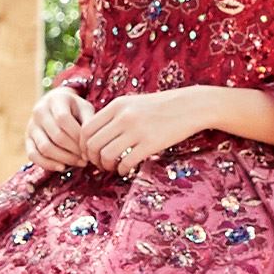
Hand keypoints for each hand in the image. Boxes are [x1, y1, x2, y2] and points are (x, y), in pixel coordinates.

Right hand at [25, 84, 95, 173]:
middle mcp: (39, 111)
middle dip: (74, 150)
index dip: (78, 136)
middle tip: (86, 159)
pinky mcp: (27, 139)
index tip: (90, 147)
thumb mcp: (85, 108)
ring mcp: (31, 126)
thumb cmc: (75, 109)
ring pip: (45, 147)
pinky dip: (47, 164)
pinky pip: (33, 155)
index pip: (64, 119)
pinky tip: (62, 168)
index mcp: (55, 99)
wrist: (55, 104)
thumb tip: (91, 144)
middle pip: (56, 136)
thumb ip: (90, 122)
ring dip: (64, 159)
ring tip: (79, 163)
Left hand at [80, 88, 212, 178]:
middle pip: (92, 144)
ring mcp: (137, 130)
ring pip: (106, 155)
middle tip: (99, 164)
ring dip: (105, 166)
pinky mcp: (150, 143)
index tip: (90, 153)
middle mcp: (123, 116)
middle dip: (92, 159)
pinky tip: (125, 170)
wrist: (191, 106)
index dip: (83, 146)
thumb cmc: (161, 107)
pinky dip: (121, 170)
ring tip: (112, 168)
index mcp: (117, 105)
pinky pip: (126, 162)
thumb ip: (115, 115)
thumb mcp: (134, 103)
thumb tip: (97, 135)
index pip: (86, 128)